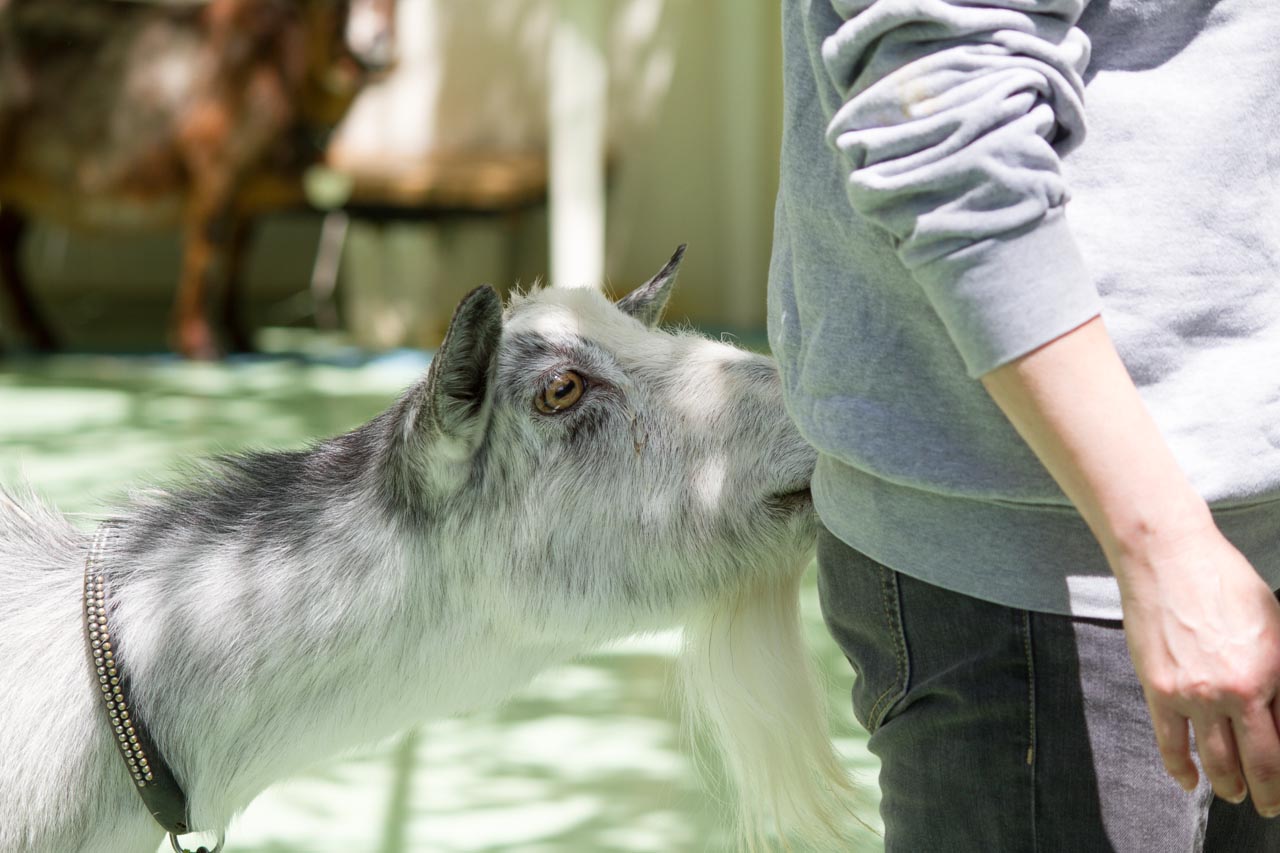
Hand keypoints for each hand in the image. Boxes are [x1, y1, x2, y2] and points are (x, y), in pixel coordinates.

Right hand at [1116, 517, 1279, 815]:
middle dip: (1268, 791)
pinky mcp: (1158, 690)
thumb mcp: (1275, 626)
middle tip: (1270, 804)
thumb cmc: (1224, 581)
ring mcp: (1192, 695)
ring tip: (1234, 794)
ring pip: (1216, 760)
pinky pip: (1169, 742)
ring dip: (1228, 784)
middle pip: (1257, 762)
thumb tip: (1279, 708)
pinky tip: (1188, 781)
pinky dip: (1180, 769)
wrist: (1167, 558)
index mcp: (1269, 675)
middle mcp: (1233, 693)